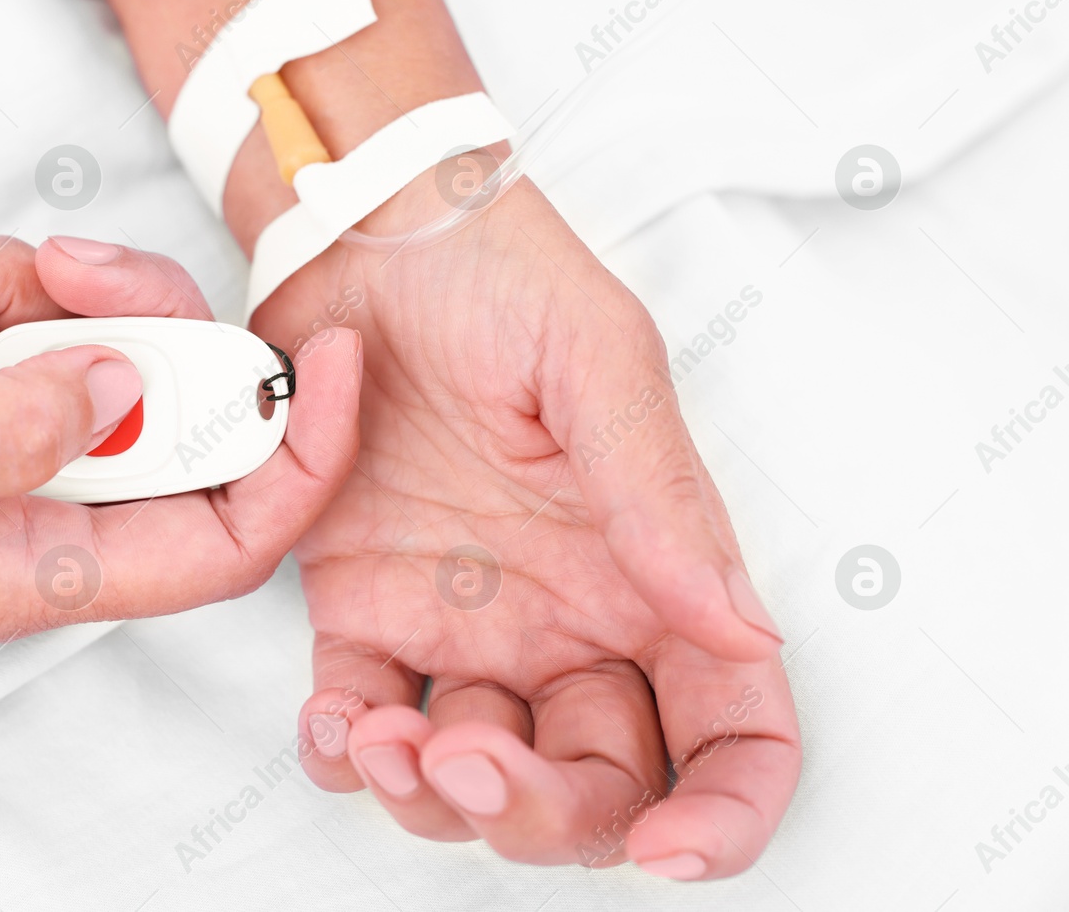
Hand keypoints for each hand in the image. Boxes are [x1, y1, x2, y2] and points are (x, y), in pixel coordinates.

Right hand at [0, 236, 359, 638]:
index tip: (334, 366)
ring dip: (13, 286)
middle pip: (166, 410)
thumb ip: (6, 431)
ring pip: (92, 339)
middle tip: (59, 270)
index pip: (217, 541)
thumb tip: (126, 393)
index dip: (295, 463)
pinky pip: (17, 306)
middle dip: (125, 317)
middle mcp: (26, 510)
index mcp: (21, 568)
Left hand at [255, 180, 800, 879]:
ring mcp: (459, 621)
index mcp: (650, 571)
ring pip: (470, 779)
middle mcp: (563, 615)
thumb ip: (662, 498)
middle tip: (472, 767)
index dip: (724, 814)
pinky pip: (357, 718)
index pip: (730, 730)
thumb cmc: (494, 272)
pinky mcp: (359, 602)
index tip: (672, 849)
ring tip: (385, 738)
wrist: (361, 229)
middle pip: (594, 784)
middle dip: (541, 816)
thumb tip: (743, 630)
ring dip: (431, 802)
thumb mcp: (597, 362)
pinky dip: (341, 754)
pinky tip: (335, 722)